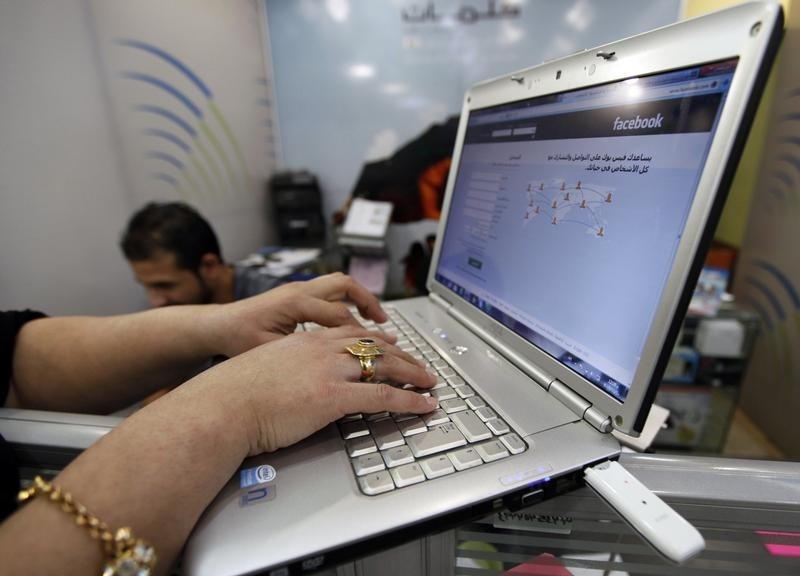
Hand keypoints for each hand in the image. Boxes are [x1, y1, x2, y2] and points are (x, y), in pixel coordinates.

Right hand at [192, 325, 437, 454]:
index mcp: (305, 340)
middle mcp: (321, 349)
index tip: (392, 343)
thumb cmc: (233, 394)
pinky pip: (384, 396)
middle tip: (420, 364)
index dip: (376, 339)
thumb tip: (295, 381)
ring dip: (413, 374)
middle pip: (374, 346)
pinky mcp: (334, 397)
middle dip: (403, 356)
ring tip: (430, 381)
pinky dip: (410, 400)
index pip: (351, 334)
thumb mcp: (265, 369)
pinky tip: (424, 404)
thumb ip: (288, 368)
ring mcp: (329, 371)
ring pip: (385, 366)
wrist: (221, 406)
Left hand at [206, 273, 388, 357]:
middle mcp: (299, 290)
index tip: (376, 352)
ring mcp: (298, 289)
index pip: (340, 314)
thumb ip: (300, 353)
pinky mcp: (296, 295)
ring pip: (339, 285)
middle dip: (369, 303)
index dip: (360, 335)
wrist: (216, 327)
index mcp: (294, 302)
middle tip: (385, 324)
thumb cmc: (237, 340)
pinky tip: (352, 322)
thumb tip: (332, 365)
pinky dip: (345, 303)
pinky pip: (329, 292)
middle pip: (345, 287)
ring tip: (376, 319)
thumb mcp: (269, 351)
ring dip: (359, 299)